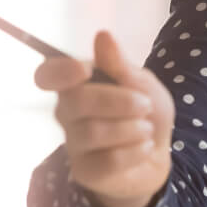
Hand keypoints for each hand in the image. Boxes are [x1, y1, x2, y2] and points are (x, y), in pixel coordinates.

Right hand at [34, 30, 174, 206]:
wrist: (159, 153)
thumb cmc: (146, 112)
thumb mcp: (143, 83)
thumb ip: (121, 65)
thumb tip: (102, 35)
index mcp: (77, 85)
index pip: (48, 75)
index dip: (60, 71)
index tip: (84, 70)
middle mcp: (67, 113)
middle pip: (76, 101)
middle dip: (118, 101)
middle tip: (145, 105)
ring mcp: (73, 143)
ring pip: (93, 132)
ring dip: (132, 128)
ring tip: (146, 129)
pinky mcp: (85, 171)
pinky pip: (108, 160)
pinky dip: (136, 151)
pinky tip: (144, 147)